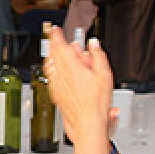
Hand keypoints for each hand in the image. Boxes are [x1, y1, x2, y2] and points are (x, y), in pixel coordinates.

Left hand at [44, 27, 112, 150]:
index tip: (54, 29)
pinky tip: (55, 71)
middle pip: (52, 55)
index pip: (59, 46)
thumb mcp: (104, 75)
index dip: (56, 35)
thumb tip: (94, 44)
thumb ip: (98, 56)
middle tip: (55, 38)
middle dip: (53, 45)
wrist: (87, 123)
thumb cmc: (96, 103)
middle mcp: (61, 75)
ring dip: (51, 57)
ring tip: (54, 52)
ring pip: (49, 66)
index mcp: (72, 67)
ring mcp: (56, 86)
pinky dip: (52, 70)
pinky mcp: (55, 95)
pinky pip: (50, 78)